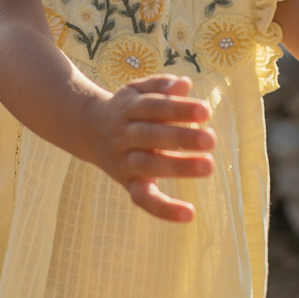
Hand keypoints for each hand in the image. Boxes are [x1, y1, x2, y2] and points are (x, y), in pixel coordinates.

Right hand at [85, 74, 215, 223]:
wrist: (88, 130)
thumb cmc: (127, 109)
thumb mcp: (138, 90)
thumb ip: (160, 85)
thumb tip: (184, 83)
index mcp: (128, 108)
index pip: (154, 106)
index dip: (178, 109)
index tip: (205, 111)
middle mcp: (124, 135)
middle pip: (150, 136)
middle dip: (180, 138)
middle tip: (211, 139)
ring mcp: (124, 161)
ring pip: (148, 166)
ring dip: (177, 167)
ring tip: (208, 166)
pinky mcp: (127, 184)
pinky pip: (143, 199)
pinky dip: (164, 209)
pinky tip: (190, 213)